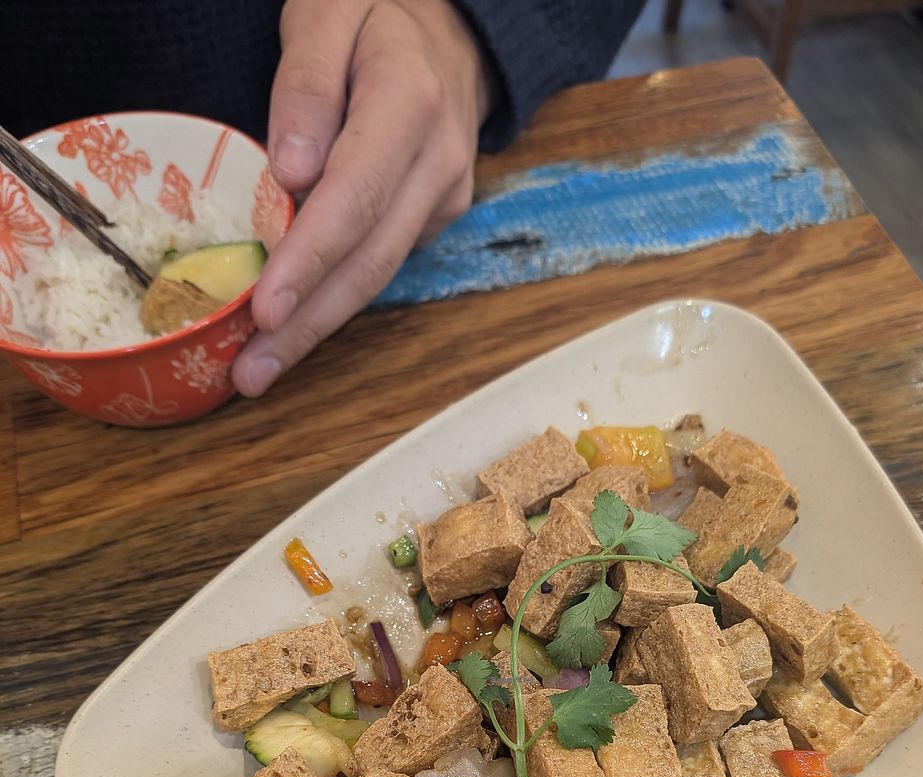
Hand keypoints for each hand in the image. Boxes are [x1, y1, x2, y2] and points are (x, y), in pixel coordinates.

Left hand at [233, 0, 490, 396]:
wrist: (449, 33)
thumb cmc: (373, 16)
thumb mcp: (328, 11)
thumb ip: (307, 82)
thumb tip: (291, 172)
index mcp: (410, 103)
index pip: (355, 195)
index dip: (310, 259)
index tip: (265, 308)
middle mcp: (439, 163)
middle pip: (370, 259)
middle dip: (308, 323)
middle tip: (251, 373)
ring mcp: (444, 198)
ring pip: (378, 277)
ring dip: (317, 329)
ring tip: (259, 370)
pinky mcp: (436, 219)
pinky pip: (380, 266)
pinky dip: (332, 301)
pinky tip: (290, 328)